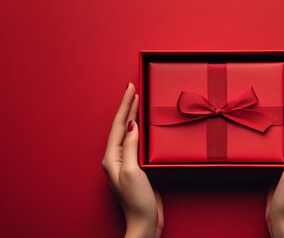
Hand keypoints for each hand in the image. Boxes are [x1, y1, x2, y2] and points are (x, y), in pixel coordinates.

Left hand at [102, 83, 162, 237]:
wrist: (144, 221)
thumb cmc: (137, 200)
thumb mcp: (133, 170)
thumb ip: (131, 147)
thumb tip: (132, 125)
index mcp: (112, 157)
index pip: (120, 124)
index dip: (125, 105)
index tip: (131, 88)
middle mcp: (117, 157)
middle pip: (123, 126)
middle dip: (128, 106)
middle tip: (133, 88)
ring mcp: (126, 161)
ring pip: (129, 132)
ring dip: (133, 115)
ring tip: (137, 101)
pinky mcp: (136, 166)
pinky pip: (137, 142)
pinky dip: (141, 129)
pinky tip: (145, 125)